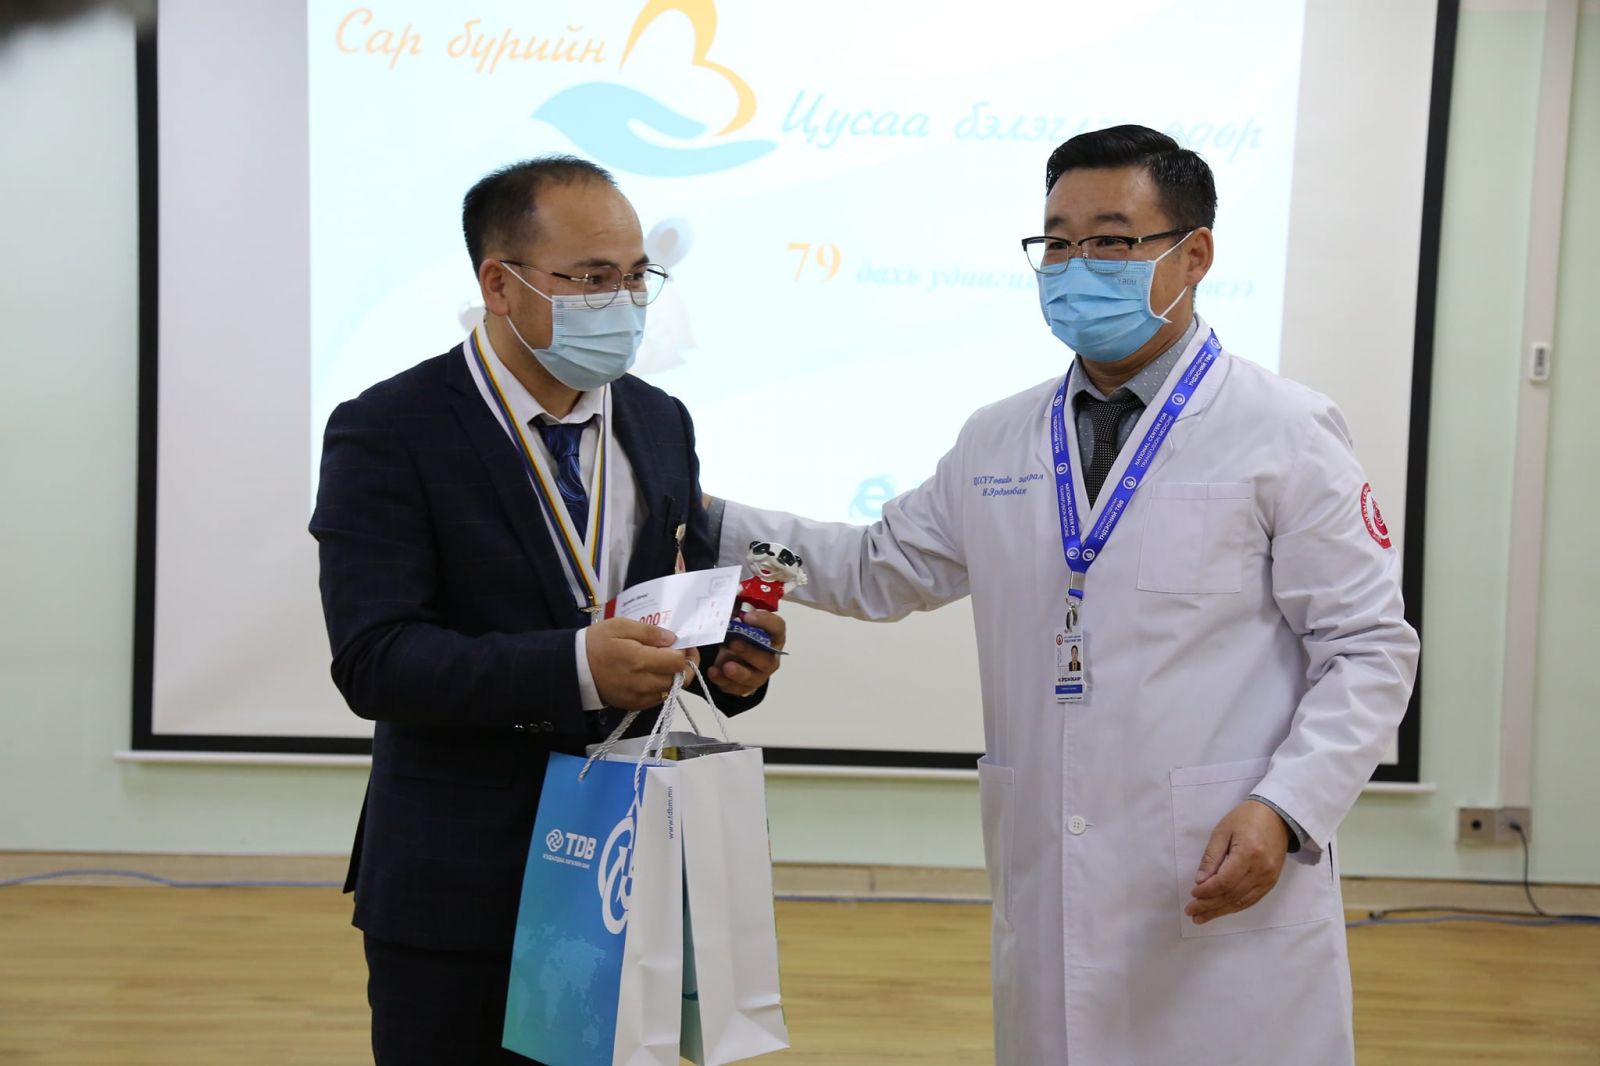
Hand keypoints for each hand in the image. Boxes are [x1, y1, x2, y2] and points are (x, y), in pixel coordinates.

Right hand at [586, 618, 693, 710]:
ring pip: (671, 690)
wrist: (575, 669)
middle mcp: (642, 683)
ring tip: (666, 663)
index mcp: (639, 660)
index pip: (677, 662)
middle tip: (681, 653)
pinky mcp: (634, 705)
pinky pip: (659, 698)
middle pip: (679, 679)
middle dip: (685, 665)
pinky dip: (662, 686)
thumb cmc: (597, 643)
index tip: (684, 644)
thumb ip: (649, 632)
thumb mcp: (620, 626)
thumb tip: (672, 639)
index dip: (686, 652)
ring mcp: (639, 697)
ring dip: (674, 676)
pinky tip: (654, 674)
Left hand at [707, 610, 784, 697]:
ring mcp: (758, 675)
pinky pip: (736, 688)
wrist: (733, 657)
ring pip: (753, 677)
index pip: (777, 627)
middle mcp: (770, 657)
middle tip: (733, 642)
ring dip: (739, 672)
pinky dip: (723, 681)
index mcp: (773, 636)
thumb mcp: (736, 618)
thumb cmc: (739, 633)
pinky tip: (713, 672)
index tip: (746, 616)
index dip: (765, 622)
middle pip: (767, 658)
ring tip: (726, 666)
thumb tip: (733, 590)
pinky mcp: (744, 687)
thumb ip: (736, 605)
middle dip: (750, 652)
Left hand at [1185, 800, 1289, 924]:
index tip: (1192, 893)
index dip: (1207, 891)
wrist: (1277, 817)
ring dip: (1220, 911)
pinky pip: (1251, 900)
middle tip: (1191, 912)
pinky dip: (1234, 907)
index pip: (1225, 881)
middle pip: (1232, 895)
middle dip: (1209, 905)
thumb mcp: (1222, 831)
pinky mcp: (1271, 882)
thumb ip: (1211, 857)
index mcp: (1248, 853)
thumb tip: (1200, 881)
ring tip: (1201, 917)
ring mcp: (1269, 878)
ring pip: (1241, 902)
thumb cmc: (1246, 818)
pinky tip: (1221, 910)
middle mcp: (1261, 870)